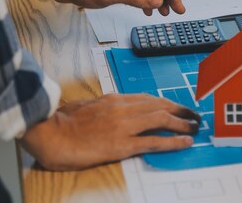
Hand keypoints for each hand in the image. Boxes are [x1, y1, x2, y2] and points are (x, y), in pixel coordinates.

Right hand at [20, 94, 199, 170]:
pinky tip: (184, 142)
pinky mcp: (121, 144)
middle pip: (159, 105)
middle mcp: (122, 108)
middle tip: (193, 115)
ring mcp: (123, 125)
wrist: (47, 132)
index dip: (166, 102)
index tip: (176, 106)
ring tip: (194, 126)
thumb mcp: (85, 107)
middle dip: (179, 109)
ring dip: (181, 122)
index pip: (147, 98)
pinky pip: (153, 141)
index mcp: (113, 99)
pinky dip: (173, 141)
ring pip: (160, 119)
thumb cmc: (61, 122)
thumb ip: (102, 108)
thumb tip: (111, 111)